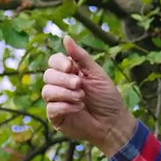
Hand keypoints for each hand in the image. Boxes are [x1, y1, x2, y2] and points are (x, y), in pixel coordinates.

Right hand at [42, 36, 136, 154]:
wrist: (113, 123)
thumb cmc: (108, 98)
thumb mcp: (96, 74)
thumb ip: (81, 57)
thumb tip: (66, 37)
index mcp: (70, 73)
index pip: (53, 61)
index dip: (59, 63)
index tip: (71, 67)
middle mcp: (61, 86)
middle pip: (47, 75)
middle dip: (64, 79)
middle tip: (80, 85)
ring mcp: (57, 101)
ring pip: (47, 91)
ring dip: (66, 93)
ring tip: (82, 98)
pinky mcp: (56, 117)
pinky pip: (51, 107)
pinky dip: (65, 106)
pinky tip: (78, 108)